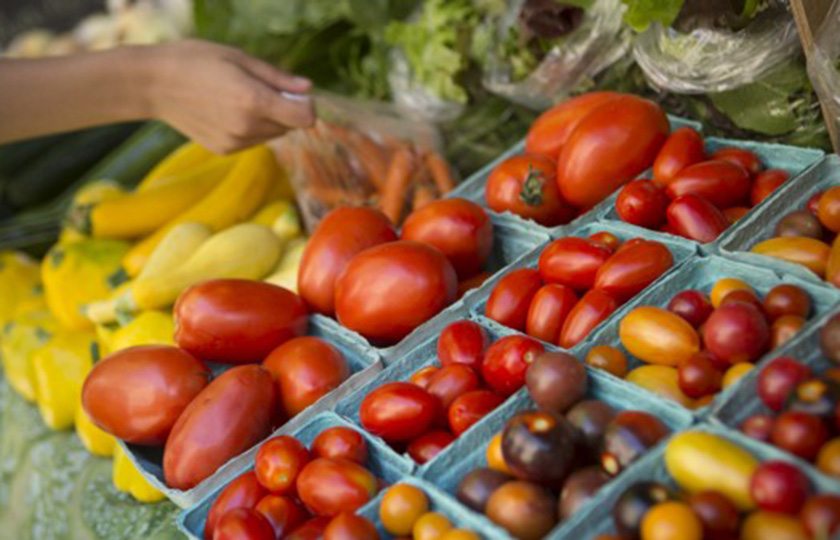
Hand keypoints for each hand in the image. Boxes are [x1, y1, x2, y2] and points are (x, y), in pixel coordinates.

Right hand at [145, 40, 314, 152]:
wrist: (153, 85)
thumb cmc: (196, 61)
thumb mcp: (239, 58)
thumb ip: (277, 78)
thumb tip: (308, 88)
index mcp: (254, 101)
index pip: (305, 118)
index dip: (306, 105)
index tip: (295, 93)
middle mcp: (247, 127)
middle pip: (289, 127)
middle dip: (284, 110)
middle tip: (258, 88)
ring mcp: (235, 142)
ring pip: (272, 135)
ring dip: (267, 120)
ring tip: (238, 97)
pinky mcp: (224, 150)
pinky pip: (252, 141)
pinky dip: (249, 128)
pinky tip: (225, 111)